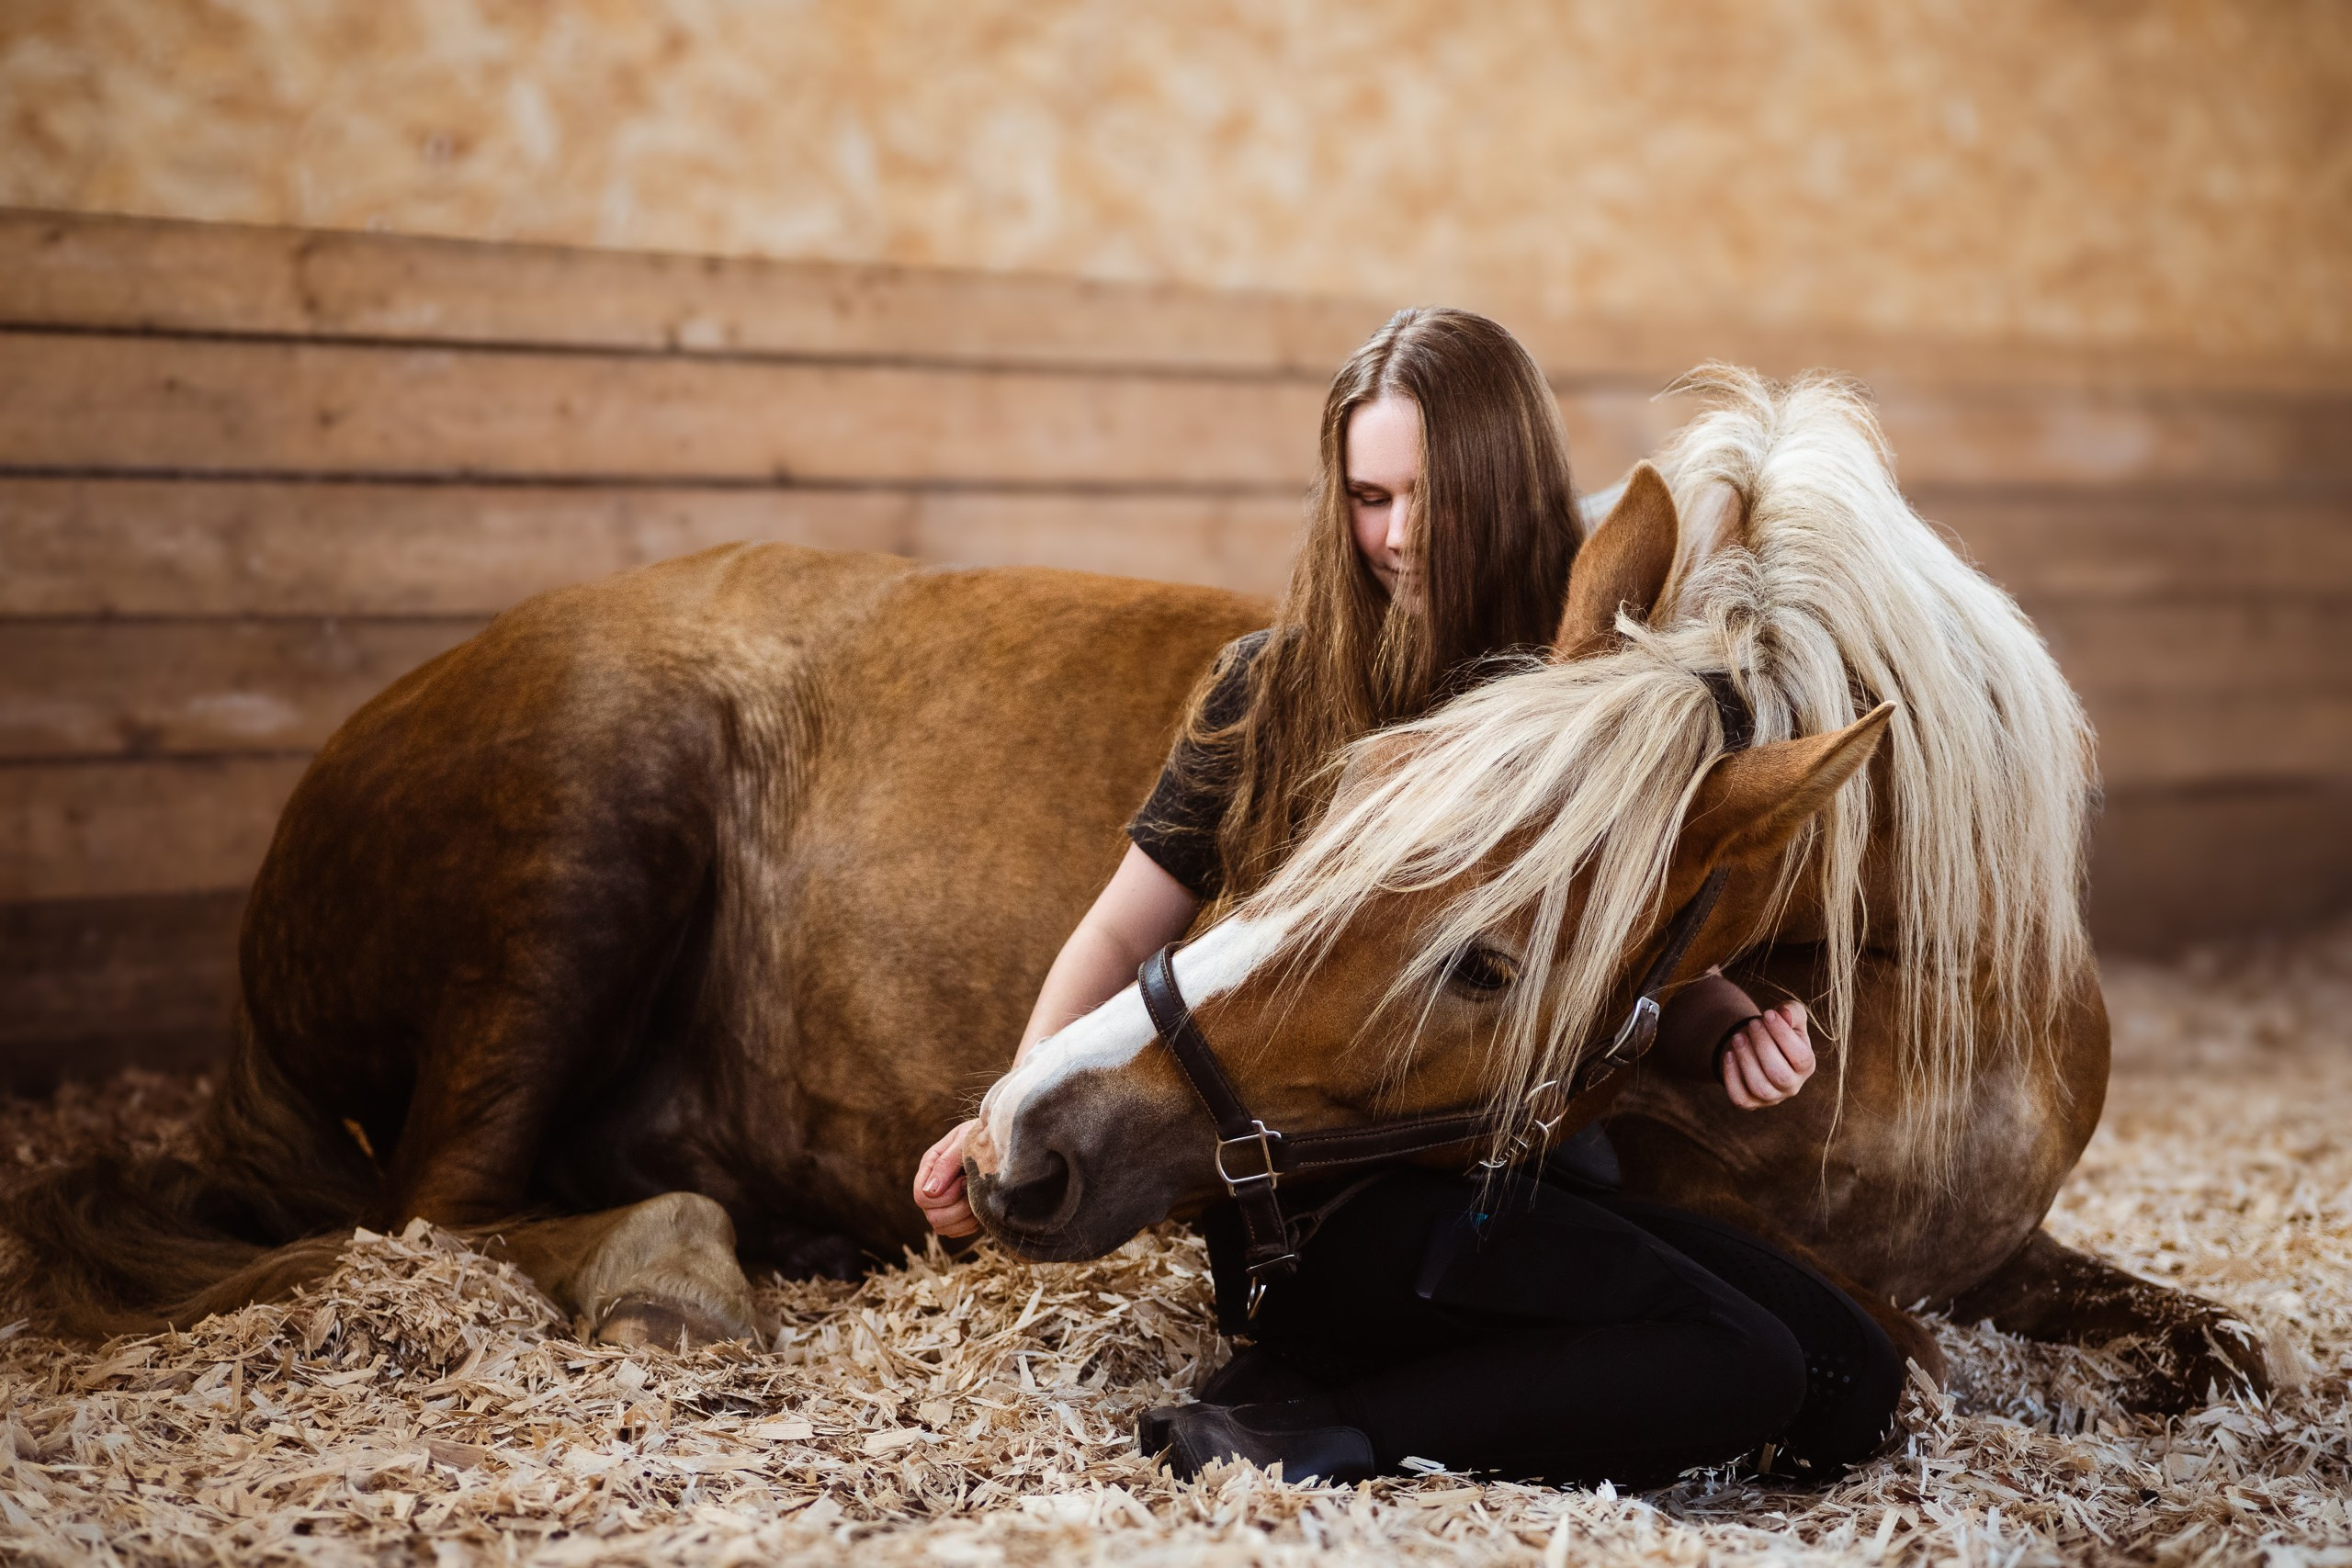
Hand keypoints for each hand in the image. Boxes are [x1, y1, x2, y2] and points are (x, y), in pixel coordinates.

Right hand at [914, 1118, 982, 1237]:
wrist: (1002, 1142)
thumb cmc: (983, 1136)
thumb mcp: (965, 1141)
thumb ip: (946, 1163)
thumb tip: (929, 1191)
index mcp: (930, 1167)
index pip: (921, 1196)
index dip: (943, 1196)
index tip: (964, 1180)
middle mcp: (933, 1188)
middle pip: (932, 1217)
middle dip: (957, 1207)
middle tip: (973, 1188)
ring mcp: (944, 1203)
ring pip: (943, 1227)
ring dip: (965, 1216)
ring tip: (978, 1196)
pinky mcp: (957, 1216)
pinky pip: (957, 1232)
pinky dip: (971, 1223)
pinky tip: (980, 1206)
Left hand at [1720, 1000, 1813, 1109]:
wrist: (1757, 1046)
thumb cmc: (1778, 1029)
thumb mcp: (1790, 1016)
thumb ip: (1792, 1011)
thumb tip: (1785, 1013)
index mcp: (1806, 1066)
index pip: (1801, 1057)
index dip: (1783, 1035)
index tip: (1767, 1014)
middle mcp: (1792, 1086)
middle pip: (1780, 1075)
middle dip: (1763, 1046)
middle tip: (1752, 1024)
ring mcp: (1771, 1097)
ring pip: (1760, 1087)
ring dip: (1746, 1060)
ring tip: (1737, 1037)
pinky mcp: (1750, 1102)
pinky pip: (1740, 1097)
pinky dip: (1732, 1076)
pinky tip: (1729, 1054)